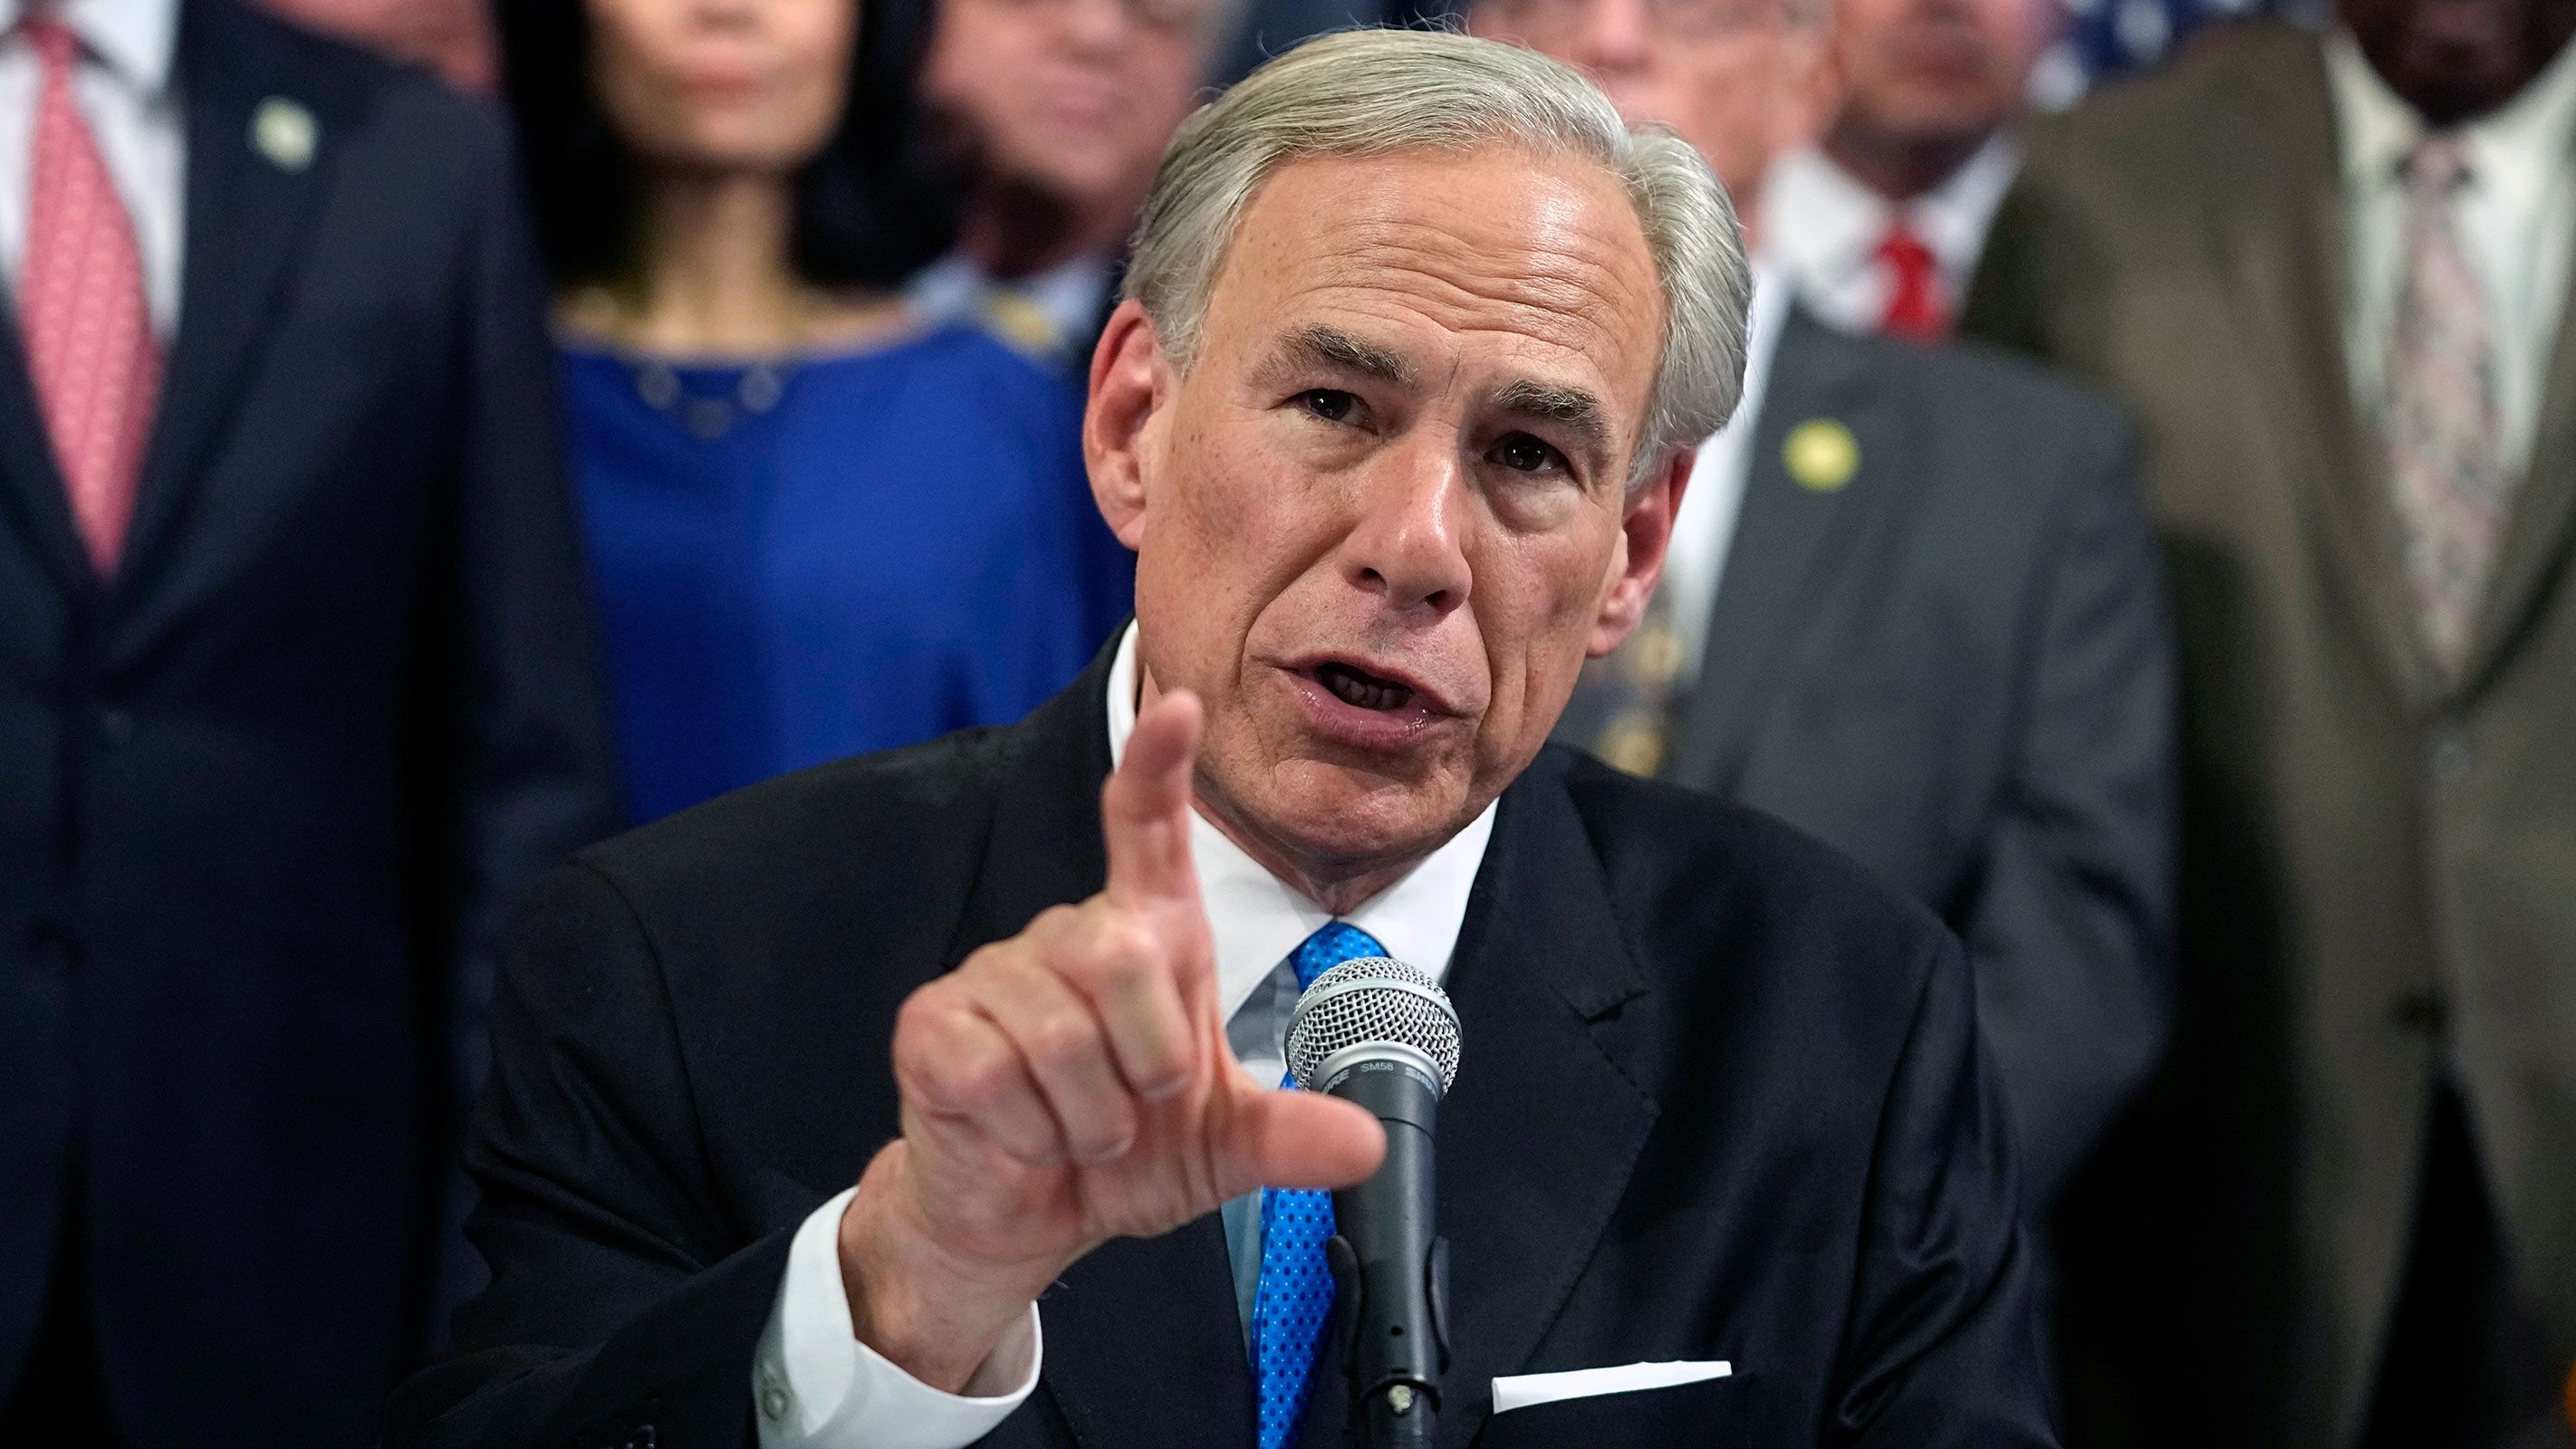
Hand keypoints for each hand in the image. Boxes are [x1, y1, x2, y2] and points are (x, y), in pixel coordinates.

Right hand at [836, 691, 1386, 1390]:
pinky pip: (994, 1071)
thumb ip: (1289, 1137)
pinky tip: (1021, 1136)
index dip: (1159, 766)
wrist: (1024, 1219)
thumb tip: (1367, 1141)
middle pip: (1127, 958)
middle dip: (1150, 1063)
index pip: (1150, 833)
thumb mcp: (1222, 1152)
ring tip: (1079, 1132)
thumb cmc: (1122, 1156)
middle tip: (1135, 1111)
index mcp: (1148, 940)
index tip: (1179, 706)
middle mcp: (1070, 937)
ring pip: (1063, 1033)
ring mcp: (995, 973)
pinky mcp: (933, 1023)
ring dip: (1090, 1117)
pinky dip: (1029, 1131)